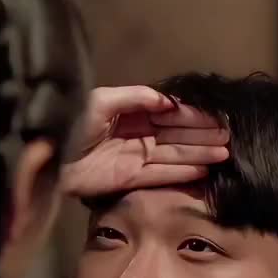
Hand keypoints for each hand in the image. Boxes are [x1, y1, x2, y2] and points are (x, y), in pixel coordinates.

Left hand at [62, 86, 228, 198]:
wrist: (49, 157)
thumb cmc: (71, 125)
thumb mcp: (100, 102)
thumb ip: (134, 98)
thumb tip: (166, 100)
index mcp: (130, 114)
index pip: (168, 114)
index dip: (190, 115)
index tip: (213, 117)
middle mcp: (137, 135)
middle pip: (175, 135)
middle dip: (201, 135)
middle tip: (227, 137)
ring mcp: (135, 158)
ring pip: (173, 155)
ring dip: (199, 154)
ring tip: (224, 153)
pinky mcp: (130, 179)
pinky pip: (162, 175)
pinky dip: (182, 173)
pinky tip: (203, 170)